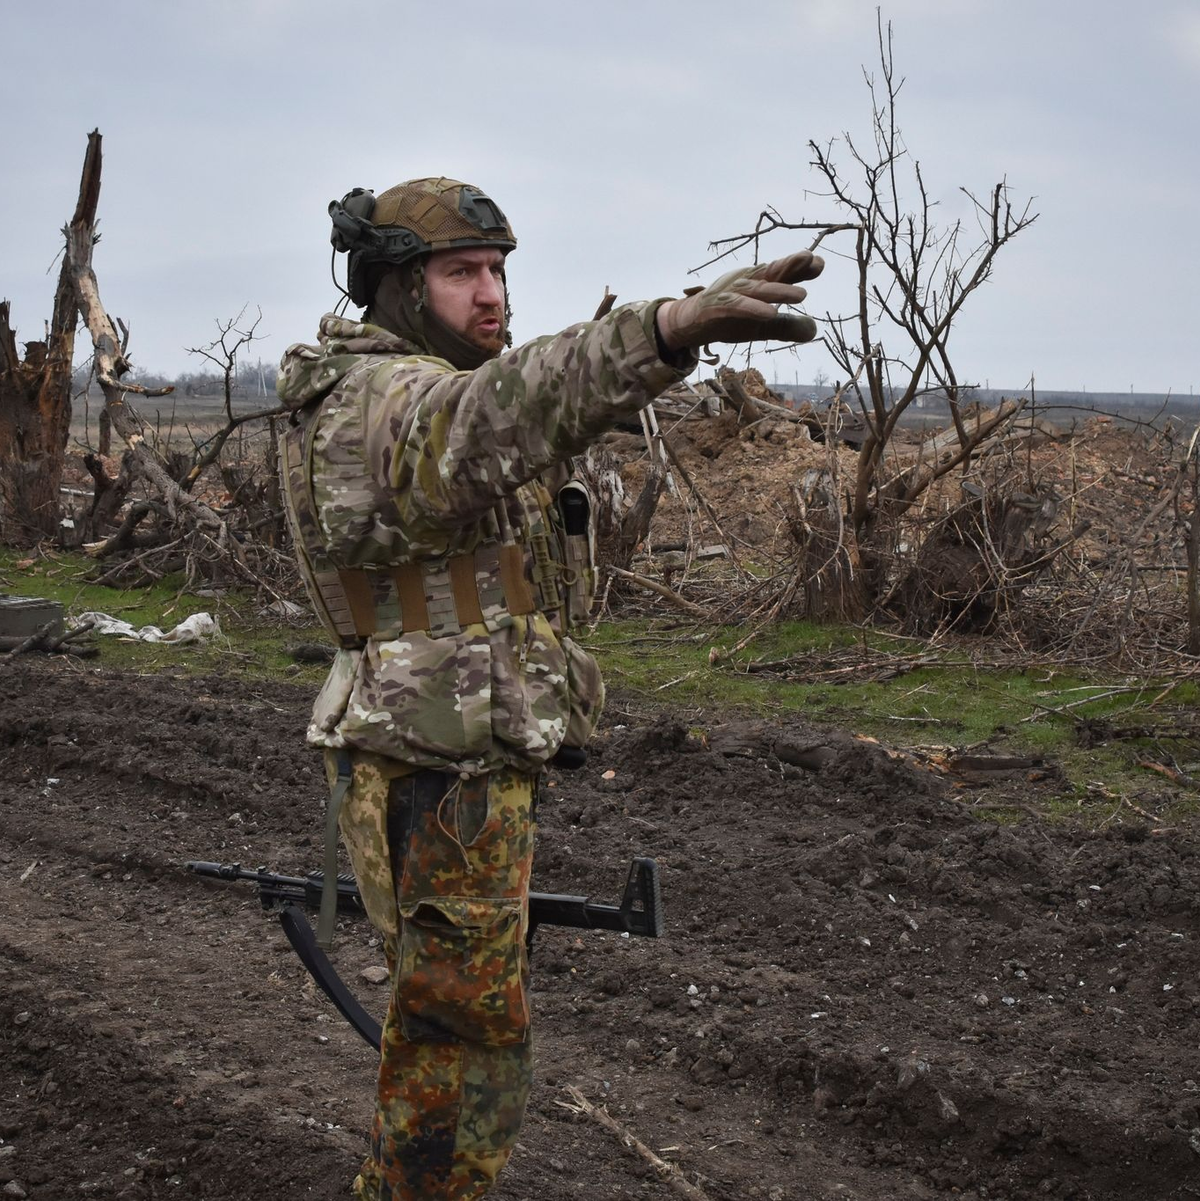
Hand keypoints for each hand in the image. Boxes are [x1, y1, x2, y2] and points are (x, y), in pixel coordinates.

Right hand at [656, 250, 823, 350]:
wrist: (689, 322)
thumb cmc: (728, 319)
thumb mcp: (760, 326)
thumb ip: (785, 326)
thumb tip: (814, 330)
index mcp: (759, 283)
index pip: (781, 273)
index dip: (800, 268)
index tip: (819, 264)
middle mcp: (746, 282)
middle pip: (771, 272)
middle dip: (790, 266)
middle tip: (811, 260)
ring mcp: (730, 293)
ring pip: (757, 290)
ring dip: (778, 291)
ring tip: (802, 295)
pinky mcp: (716, 307)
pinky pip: (736, 306)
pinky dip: (753, 309)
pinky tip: (770, 314)